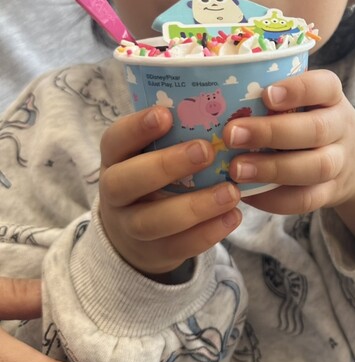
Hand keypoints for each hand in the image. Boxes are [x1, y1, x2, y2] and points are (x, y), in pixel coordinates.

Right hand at [99, 107, 241, 276]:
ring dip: (197, 206)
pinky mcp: (155, 253)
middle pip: (128, 181)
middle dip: (167, 165)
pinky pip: (180, 246)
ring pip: (156, 220)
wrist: (136, 237)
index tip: (166, 114)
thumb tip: (223, 108)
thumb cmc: (154, 181)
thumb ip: (174, 138)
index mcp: (114, 159)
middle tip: (207, 150)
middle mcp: (115, 193)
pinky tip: (234, 216)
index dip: (136, 128)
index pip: (115, 140)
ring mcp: (132, 227)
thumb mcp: (150, 156)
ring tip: (232, 192)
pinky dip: (209, 233)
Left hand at [224, 70, 354, 249]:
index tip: (266, 95)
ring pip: (315, 167)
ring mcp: (339, 163)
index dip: (297, 90)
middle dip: (272, 133)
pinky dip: (276, 199)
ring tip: (237, 170)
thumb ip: (274, 101)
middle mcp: (340, 128)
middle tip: (232, 135)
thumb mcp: (308, 103)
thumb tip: (215, 103)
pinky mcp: (331, 193)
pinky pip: (307, 199)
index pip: (324, 86)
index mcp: (332, 98)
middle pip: (316, 130)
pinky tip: (249, 194)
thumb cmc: (313, 123)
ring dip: (273, 169)